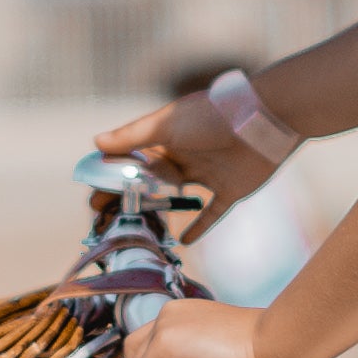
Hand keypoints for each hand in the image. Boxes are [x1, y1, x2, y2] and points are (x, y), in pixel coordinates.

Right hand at [94, 89, 276, 220]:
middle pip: (149, 181)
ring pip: (175, 196)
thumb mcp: (166, 124)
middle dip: (126, 197)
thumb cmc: (212, 117)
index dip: (112, 177)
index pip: (132, 159)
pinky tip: (184, 240)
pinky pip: (211, 212)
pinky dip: (199, 226)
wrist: (265, 120)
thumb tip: (96, 142)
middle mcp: (184, 156)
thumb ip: (132, 136)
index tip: (93, 195)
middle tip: (104, 216)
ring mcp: (206, 173)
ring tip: (135, 227)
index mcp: (167, 138)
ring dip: (156, 210)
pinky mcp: (229, 189)